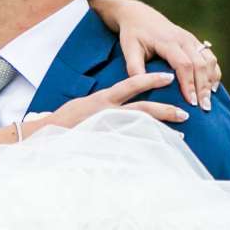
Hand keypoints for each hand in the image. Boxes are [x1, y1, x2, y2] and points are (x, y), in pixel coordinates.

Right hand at [35, 68, 191, 133]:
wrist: (45, 136)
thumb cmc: (66, 121)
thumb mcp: (86, 106)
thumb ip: (107, 105)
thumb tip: (123, 103)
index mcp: (103, 99)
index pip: (131, 84)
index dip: (151, 80)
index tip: (168, 77)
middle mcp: (107, 112)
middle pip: (143, 108)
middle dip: (165, 110)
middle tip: (185, 112)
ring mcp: (106, 129)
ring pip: (140, 128)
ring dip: (161, 131)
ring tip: (181, 134)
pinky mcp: (104, 144)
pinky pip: (130, 146)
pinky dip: (146, 148)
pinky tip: (159, 152)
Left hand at [96, 0, 221, 110]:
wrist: (139, 15)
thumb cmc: (132, 34)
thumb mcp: (129, 50)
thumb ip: (135, 68)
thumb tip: (143, 88)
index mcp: (168, 41)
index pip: (184, 65)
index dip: (189, 84)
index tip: (191, 103)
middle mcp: (183, 39)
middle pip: (200, 64)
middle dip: (203, 87)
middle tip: (204, 108)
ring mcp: (191, 39)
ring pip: (209, 60)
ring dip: (211, 80)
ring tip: (209, 101)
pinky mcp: (194, 41)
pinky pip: (210, 57)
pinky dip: (214, 72)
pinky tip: (213, 87)